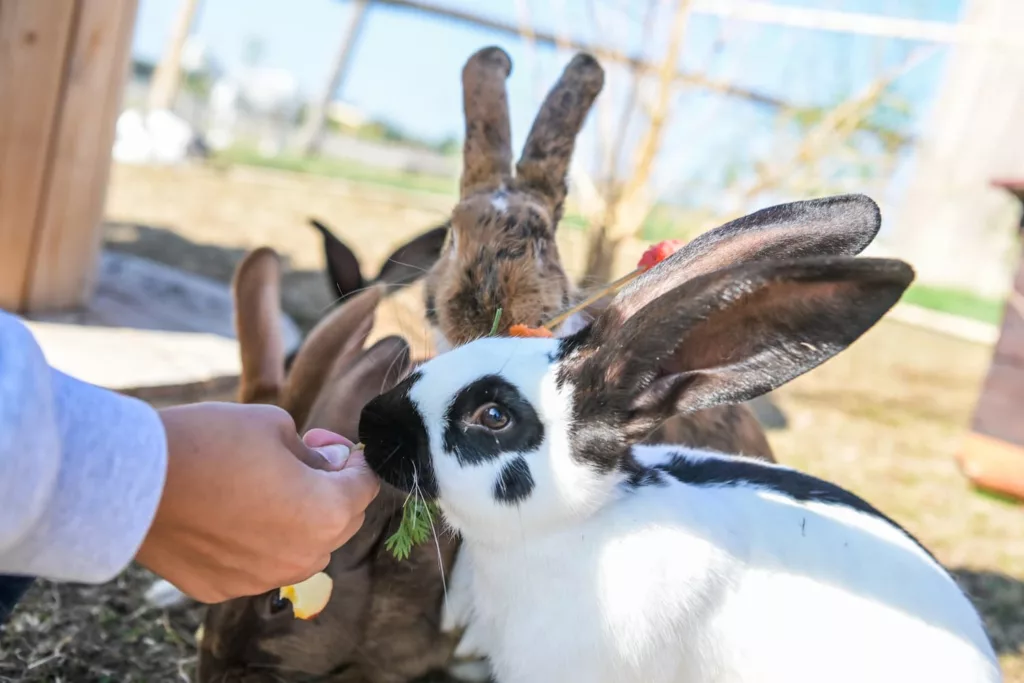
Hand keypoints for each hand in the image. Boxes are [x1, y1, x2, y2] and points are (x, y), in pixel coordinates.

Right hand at [136, 402, 378, 602]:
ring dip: (295, 520)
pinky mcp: (223, 589)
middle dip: (329, 489)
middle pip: (340, 521)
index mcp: (326, 513)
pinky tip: (225, 513)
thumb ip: (313, 450)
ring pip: (301, 548)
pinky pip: (257, 564)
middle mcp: (304, 557)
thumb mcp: (276, 424)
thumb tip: (326, 463)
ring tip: (260, 486)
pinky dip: (254, 542)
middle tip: (297, 457)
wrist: (131, 480)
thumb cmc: (209, 442)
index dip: (352, 460)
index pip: (365, 486)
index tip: (324, 442)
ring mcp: (263, 578)